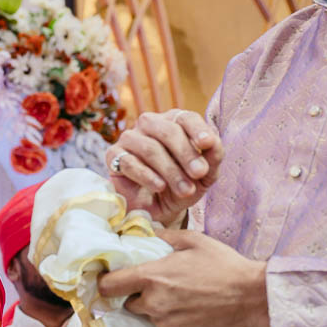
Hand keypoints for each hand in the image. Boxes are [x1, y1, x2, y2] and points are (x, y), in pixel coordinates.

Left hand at [99, 230, 268, 326]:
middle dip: (139, 296)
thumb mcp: (193, 241)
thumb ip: (162, 237)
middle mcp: (153, 304)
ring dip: (158, 310)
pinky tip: (192, 313)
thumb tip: (142, 232)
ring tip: (183, 300)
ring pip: (149, 318)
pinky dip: (173, 324)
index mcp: (151, 277)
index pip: (108, 285)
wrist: (253, 296)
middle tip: (162, 288)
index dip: (106, 283)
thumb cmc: (224, 264)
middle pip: (129, 303)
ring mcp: (165, 325)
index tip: (111, 281)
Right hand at [106, 110, 223, 227]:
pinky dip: (147, 175)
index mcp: (174, 122)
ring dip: (170, 170)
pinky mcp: (113, 156)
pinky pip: (129, 162)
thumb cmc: (182, 184)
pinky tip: (159, 186)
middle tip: (199, 173)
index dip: (197, 129)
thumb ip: (213, 157)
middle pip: (167, 131)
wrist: (158, 209)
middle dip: (186, 154)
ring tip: (185, 190)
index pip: (185, 117)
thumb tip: (213, 143)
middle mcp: (150, 125)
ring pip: (149, 148)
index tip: (207, 144)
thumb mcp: (205, 175)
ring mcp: (130, 138)